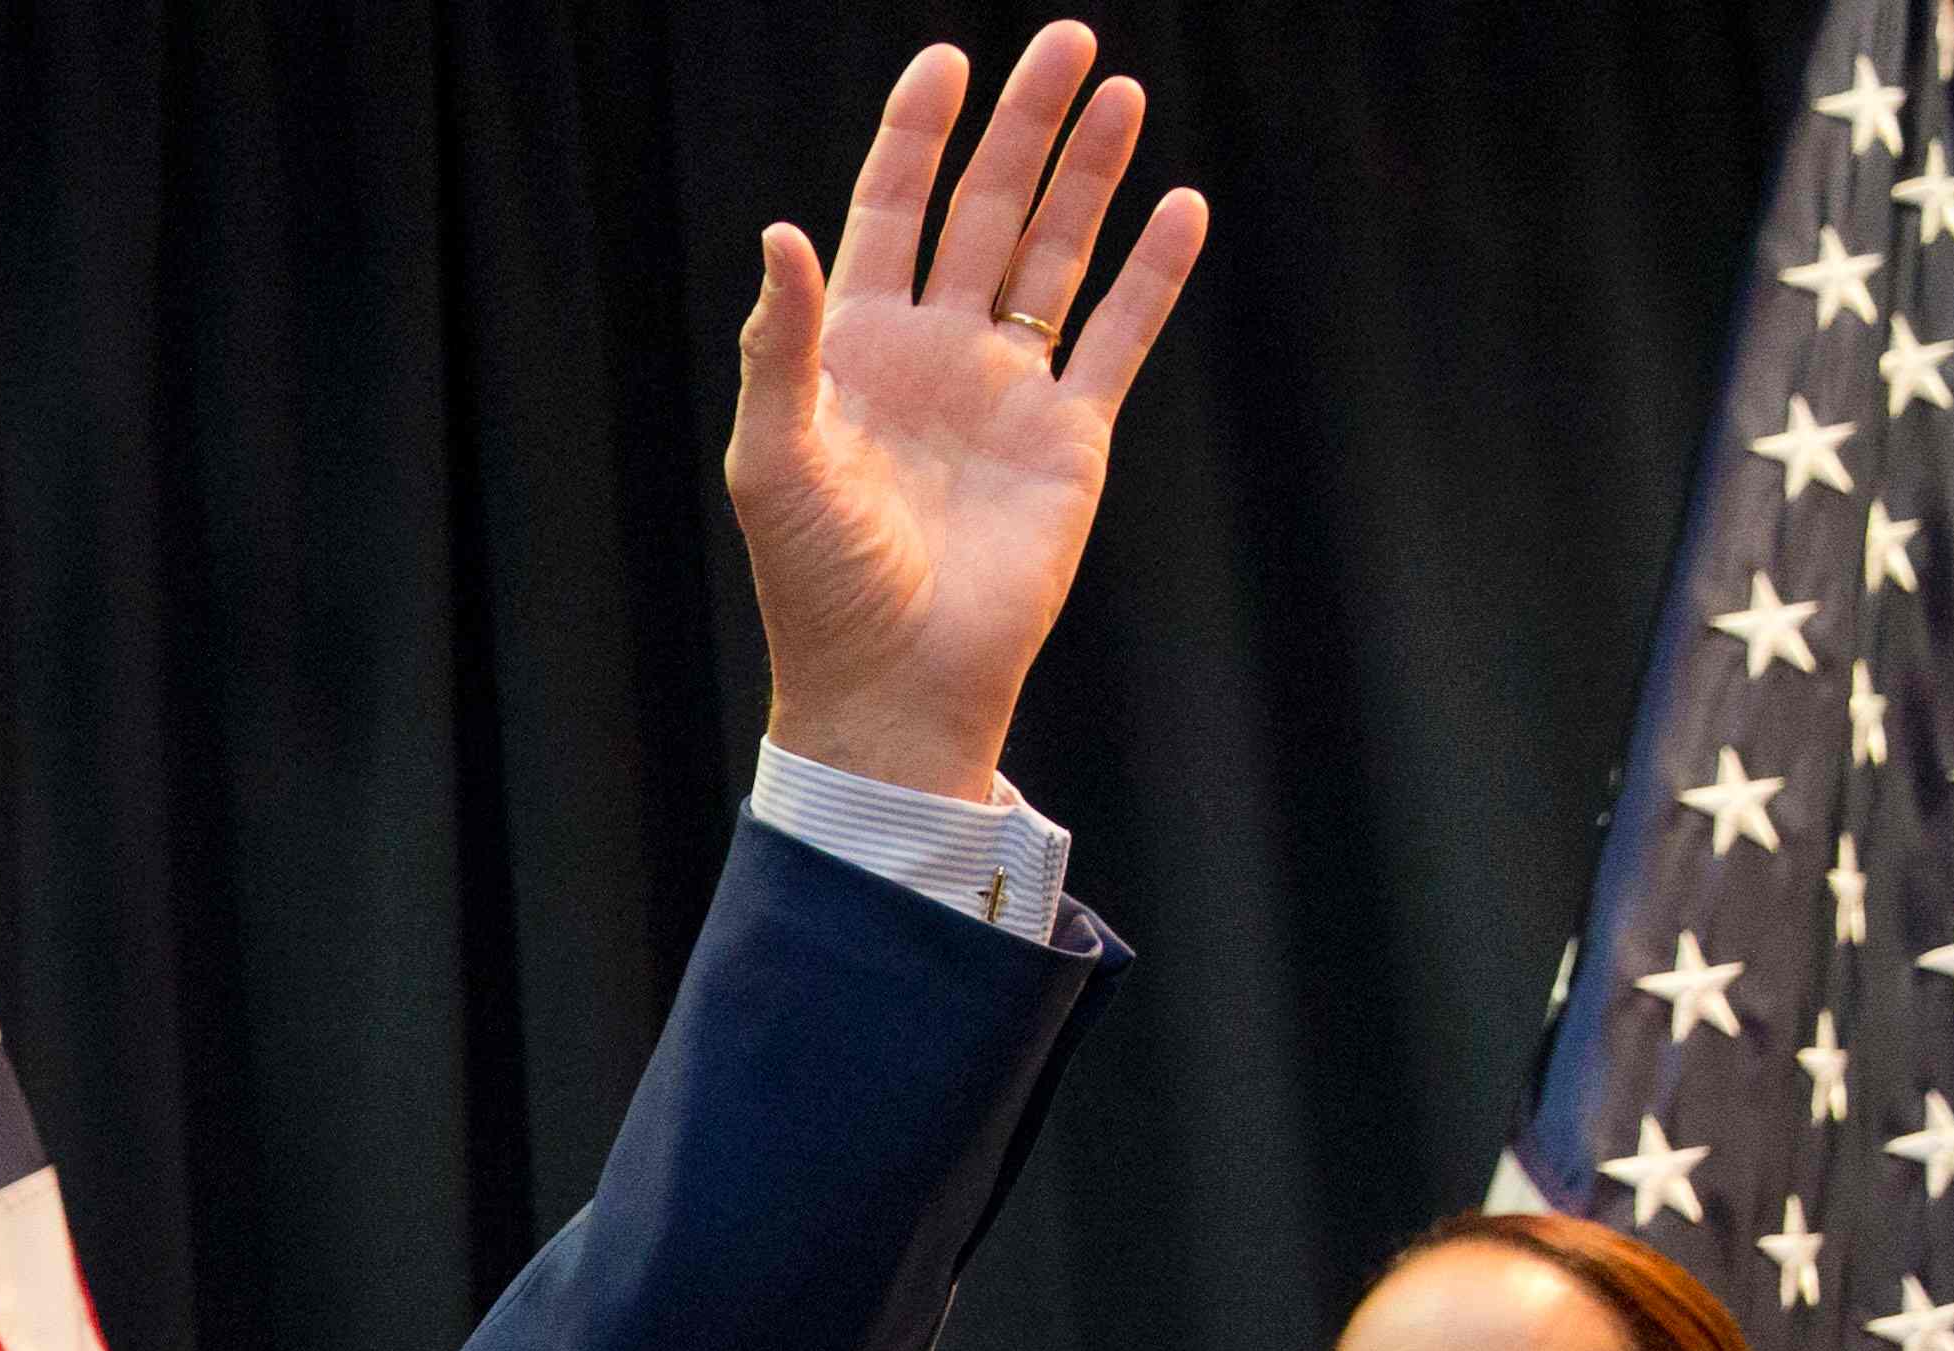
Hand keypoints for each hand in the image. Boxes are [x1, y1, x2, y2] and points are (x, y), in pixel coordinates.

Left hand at [728, 24, 1206, 800]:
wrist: (894, 684)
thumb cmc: (818, 586)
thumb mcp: (775, 461)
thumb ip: (780, 346)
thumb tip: (781, 230)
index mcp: (855, 351)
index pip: (888, 215)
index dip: (915, 139)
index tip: (946, 62)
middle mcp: (933, 356)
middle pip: (986, 214)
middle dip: (1023, 130)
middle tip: (1065, 42)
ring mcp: (1004, 392)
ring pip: (1055, 258)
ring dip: (1089, 178)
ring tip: (1120, 92)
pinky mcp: (1069, 438)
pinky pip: (1117, 338)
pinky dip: (1151, 275)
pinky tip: (1178, 205)